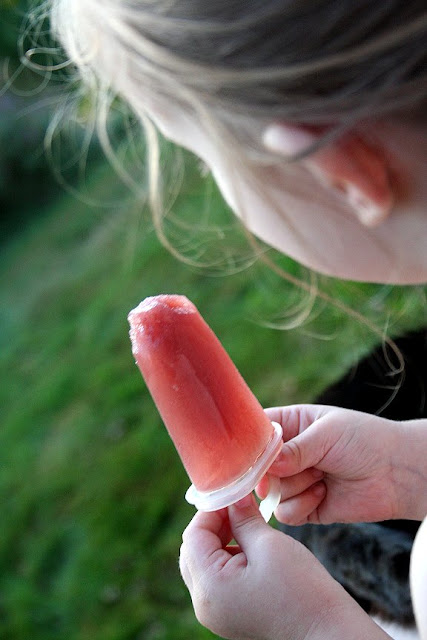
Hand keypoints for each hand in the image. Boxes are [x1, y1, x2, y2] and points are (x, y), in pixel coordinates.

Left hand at [180, 495, 388, 639]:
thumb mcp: (269, 544)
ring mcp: (216, 613)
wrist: (329, 635)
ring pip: (205, 564)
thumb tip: (232, 497)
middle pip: (194, 550)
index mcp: (209, 587)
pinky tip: (253, 550)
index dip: (212, 510)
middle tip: (241, 509)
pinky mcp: (230, 616)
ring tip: (251, 528)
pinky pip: (218, 580)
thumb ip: (243, 518)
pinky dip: (230, 559)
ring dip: (223, 541)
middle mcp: (205, 604)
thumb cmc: (302, 591)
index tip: (235, 496)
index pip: (194, 535)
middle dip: (215, 525)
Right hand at [258, 405, 402, 525]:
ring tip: (321, 476)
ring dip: (295, 487)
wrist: (397, 473)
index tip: (249, 455)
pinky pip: (285, 513)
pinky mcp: (305, 507)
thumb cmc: (364, 440)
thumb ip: (293, 449)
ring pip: (270, 492)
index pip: (255, 432)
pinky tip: (323, 494)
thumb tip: (265, 467)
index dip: (247, 444)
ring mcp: (296, 481)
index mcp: (290, 425)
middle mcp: (288, 454)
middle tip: (291, 469)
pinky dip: (301, 506)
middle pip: (257, 468)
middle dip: (272, 472)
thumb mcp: (326, 433)